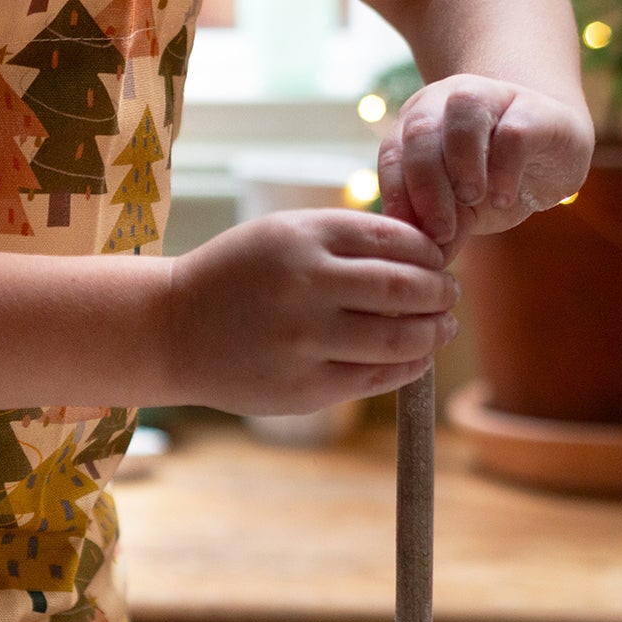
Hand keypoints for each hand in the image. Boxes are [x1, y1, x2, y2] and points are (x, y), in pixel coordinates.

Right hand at [168, 209, 458, 415]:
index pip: (397, 240)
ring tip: (442, 327)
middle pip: (406, 289)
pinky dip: (410, 365)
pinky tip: (416, 356)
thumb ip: (347, 237)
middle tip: (448, 294)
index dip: (430, 253)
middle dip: (441, 292)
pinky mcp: (304, 387)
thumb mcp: (284, 233)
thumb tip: (427, 250)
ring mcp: (305, 340)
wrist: (172, 328)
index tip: (437, 261)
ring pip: (400, 338)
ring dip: (435, 332)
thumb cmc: (239, 274)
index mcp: (303, 236)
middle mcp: (306, 285)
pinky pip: (377, 377)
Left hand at [378, 74, 593, 260]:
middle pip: (422, 130)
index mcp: (419, 126)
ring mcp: (494, 98)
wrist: (554, 157)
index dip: (398, 197)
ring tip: (471, 199)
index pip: (393, 155)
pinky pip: (513, 130)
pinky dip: (504, 168)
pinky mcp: (536, 110)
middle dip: (426, 185)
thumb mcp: (463, 212)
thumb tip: (420, 264)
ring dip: (461, 161)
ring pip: (464, 110)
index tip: (411, 239)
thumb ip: (442, 230)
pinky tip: (503, 198)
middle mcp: (448, 103)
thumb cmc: (496, 181)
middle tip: (441, 229)